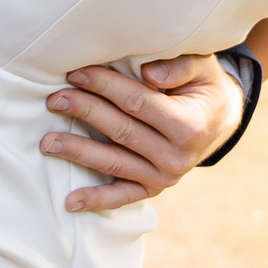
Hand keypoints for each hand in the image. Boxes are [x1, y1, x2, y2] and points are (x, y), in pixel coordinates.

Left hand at [39, 53, 242, 212]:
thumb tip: (148, 73)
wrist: (219, 120)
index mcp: (188, 125)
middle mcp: (176, 157)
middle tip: (54, 99)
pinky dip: (96, 200)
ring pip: (114, 163)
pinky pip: (122, 196)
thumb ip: (178, 66)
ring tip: (47, 142)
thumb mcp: (202, 67)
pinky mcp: (153, 189)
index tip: (76, 73)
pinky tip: (70, 201)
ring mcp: (164, 177)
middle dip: (85, 112)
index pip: (138, 103)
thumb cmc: (203, 86)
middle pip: (120, 131)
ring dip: (78, 152)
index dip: (105, 87)